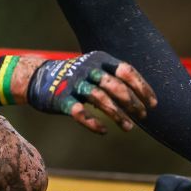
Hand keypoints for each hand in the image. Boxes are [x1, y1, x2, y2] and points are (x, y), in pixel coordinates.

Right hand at [24, 51, 155, 133]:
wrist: (37, 78)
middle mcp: (87, 69)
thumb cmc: (74, 78)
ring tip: (128, 128)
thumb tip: (142, 98)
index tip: (153, 104)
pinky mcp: (61, 99)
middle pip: (115, 85)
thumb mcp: (93, 69)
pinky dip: (93, 123)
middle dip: (132, 103)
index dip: (142, 87)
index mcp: (99, 59)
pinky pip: (80, 112)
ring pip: (100, 99)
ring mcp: (74, 83)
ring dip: (117, 115)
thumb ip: (113, 79)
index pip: (126, 71)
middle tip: (142, 116)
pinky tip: (103, 131)